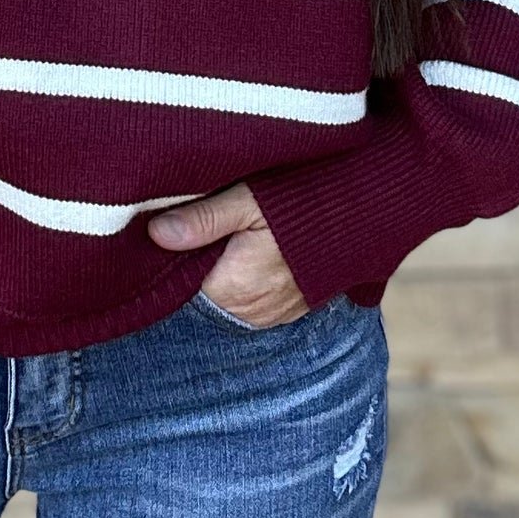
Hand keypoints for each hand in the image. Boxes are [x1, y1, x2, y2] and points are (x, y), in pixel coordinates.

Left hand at [147, 180, 309, 327]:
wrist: (363, 218)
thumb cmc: (302, 205)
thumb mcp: (248, 202)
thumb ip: (203, 220)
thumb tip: (155, 233)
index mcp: (231, 289)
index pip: (179, 281)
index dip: (172, 252)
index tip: (170, 225)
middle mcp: (248, 312)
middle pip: (200, 288)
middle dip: (196, 259)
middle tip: (202, 221)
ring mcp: (269, 316)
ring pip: (225, 293)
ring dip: (221, 268)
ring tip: (231, 232)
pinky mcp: (286, 310)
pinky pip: (249, 297)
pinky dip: (244, 276)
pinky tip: (249, 248)